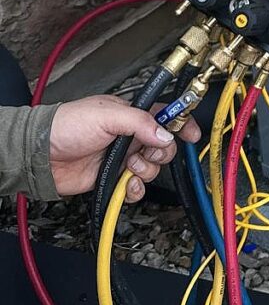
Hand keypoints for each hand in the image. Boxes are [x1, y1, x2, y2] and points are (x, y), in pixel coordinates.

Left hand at [49, 95, 200, 202]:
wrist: (40, 155)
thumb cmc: (66, 126)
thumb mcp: (106, 115)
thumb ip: (140, 123)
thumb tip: (166, 135)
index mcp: (132, 115)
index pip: (165, 116)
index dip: (181, 124)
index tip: (192, 134)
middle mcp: (130, 136)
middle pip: (163, 146)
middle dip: (160, 153)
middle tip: (144, 153)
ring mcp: (123, 158)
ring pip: (152, 168)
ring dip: (145, 171)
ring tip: (128, 168)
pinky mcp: (114, 178)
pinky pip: (136, 187)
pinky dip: (135, 189)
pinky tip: (127, 184)